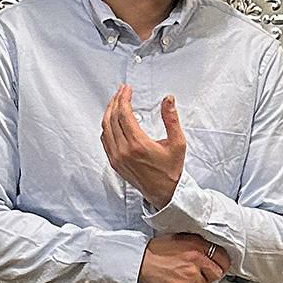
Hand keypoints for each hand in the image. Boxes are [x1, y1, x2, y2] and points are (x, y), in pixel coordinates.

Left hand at [101, 84, 184, 208]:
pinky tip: (112, 120)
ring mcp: (116, 157)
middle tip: (122, 91)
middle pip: (112, 118)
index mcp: (138, 145)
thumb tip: (168, 99)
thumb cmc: (171, 170)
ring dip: (109, 112)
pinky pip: (105, 140)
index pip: (124, 114)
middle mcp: (123, 151)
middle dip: (116, 101)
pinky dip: (107, 126)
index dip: (124, 98)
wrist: (164, 193)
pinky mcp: (114, 163)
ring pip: (105, 128)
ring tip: (116, 101)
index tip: (127, 89)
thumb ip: (172, 119)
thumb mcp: (178, 143)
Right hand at [138, 233, 230, 282]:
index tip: (219, 265)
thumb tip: (209, 249)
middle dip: (212, 274)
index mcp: (197, 244)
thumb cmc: (156, 249)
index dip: (222, 262)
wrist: (142, 261)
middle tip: (204, 273)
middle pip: (218, 272)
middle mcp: (197, 258)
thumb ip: (196, 243)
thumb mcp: (180, 238)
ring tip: (187, 277)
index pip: (222, 256)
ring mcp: (192, 274)